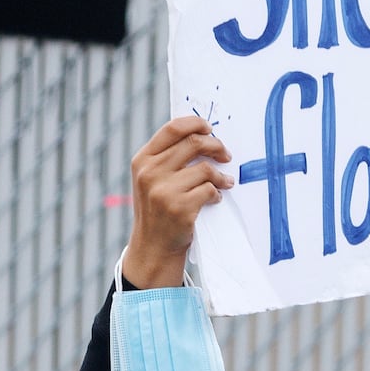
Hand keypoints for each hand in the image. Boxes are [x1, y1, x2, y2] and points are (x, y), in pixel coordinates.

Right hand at [120, 115, 232, 289]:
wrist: (152, 247)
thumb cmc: (157, 209)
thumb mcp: (151, 179)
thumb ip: (168, 158)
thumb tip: (202, 135)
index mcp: (143, 160)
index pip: (173, 128)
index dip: (196, 123)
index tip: (209, 129)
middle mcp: (150, 172)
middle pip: (194, 143)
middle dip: (216, 146)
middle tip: (226, 155)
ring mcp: (163, 191)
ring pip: (205, 168)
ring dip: (220, 176)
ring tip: (224, 182)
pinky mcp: (179, 208)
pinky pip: (210, 190)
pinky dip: (217, 193)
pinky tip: (215, 199)